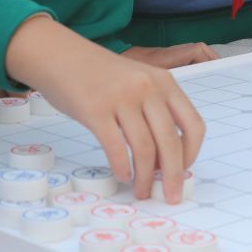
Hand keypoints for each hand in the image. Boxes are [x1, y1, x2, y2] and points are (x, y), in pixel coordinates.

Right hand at [4, 18, 205, 201]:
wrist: (58, 54)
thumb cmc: (98, 73)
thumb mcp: (137, 81)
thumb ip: (154, 109)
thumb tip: (166, 157)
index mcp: (164, 81)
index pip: (193, 124)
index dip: (191, 154)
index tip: (183, 170)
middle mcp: (147, 88)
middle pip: (170, 142)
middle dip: (173, 176)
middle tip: (170, 196)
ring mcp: (121, 98)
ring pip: (144, 149)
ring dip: (145, 177)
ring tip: (141, 190)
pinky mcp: (95, 110)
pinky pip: (116, 147)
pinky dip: (122, 167)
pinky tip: (122, 175)